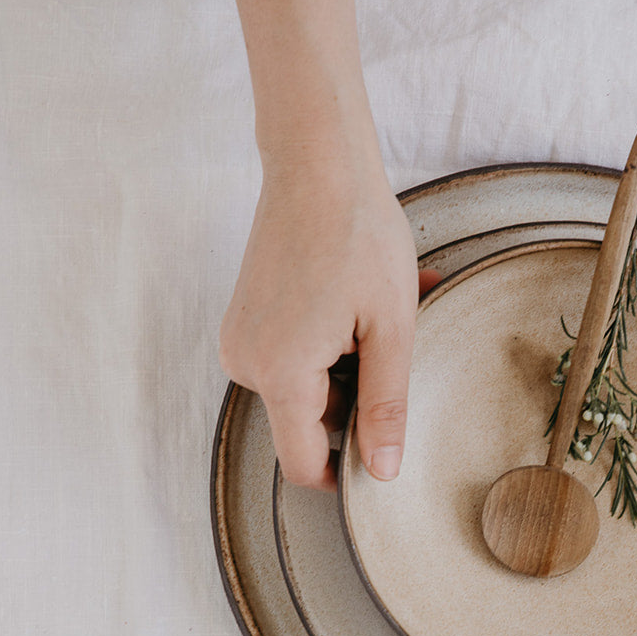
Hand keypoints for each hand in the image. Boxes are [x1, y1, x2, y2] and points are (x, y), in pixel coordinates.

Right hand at [220, 159, 435, 491]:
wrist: (316, 163)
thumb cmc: (359, 235)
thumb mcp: (392, 328)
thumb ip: (386, 407)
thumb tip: (384, 472)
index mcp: (280, 374)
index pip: (305, 465)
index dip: (347, 472)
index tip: (387, 448)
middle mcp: (246, 364)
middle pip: (309, 423)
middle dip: (358, 397)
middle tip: (395, 345)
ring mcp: (241, 340)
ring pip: (306, 389)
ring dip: (349, 366)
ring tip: (383, 317)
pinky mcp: (245, 320)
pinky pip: (293, 357)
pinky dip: (330, 344)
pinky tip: (360, 306)